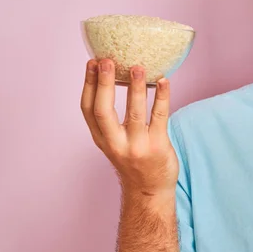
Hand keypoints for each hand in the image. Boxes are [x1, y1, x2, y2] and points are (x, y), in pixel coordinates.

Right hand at [80, 59, 178, 196]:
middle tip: (108, 60)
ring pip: (134, 112)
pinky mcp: (157, 146)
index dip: (89, 84)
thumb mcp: (115, 142)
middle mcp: (115, 143)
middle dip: (105, 83)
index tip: (92, 62)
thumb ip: (112, 119)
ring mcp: (136, 146)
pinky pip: (160, 116)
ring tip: (138, 66)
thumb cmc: (134, 160)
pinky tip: (164, 81)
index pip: (88, 109)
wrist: (150, 191)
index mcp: (102, 139)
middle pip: (104, 110)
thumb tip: (117, 79)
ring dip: (136, 87)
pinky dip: (162, 97)